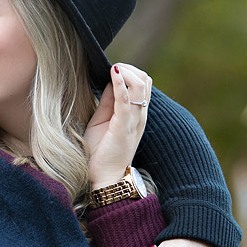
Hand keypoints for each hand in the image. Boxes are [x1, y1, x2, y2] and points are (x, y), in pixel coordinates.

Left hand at [84, 63, 151, 187]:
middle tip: (113, 67)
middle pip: (145, 81)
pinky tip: (113, 75)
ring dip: (126, 73)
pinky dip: (120, 85)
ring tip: (113, 69)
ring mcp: (134, 122)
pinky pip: (126, 102)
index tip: (113, 68)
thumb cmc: (101, 152)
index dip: (130, 71)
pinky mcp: (123, 128)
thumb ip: (107, 102)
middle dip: (130, 68)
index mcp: (136, 115)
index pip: (143, 83)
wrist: (104, 179)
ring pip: (140, 87)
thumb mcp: (102, 120)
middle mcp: (139, 117)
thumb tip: (108, 81)